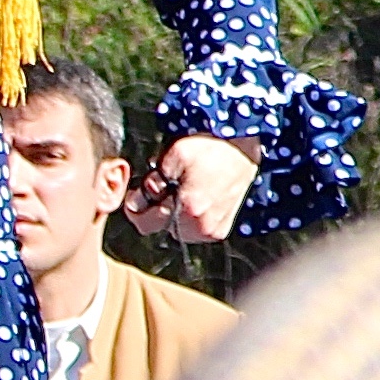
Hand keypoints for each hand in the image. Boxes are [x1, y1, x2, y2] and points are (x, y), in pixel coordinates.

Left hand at [125, 135, 260, 242]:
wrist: (244, 150)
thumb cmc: (211, 149)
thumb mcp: (175, 156)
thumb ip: (151, 183)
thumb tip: (136, 203)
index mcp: (190, 209)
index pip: (145, 224)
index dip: (136, 207)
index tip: (138, 194)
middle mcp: (203, 227)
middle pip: (161, 228)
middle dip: (158, 209)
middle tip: (168, 186)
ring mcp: (214, 231)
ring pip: (177, 230)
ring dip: (174, 215)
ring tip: (184, 191)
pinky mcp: (221, 230)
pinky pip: (193, 231)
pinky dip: (189, 218)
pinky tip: (197, 199)